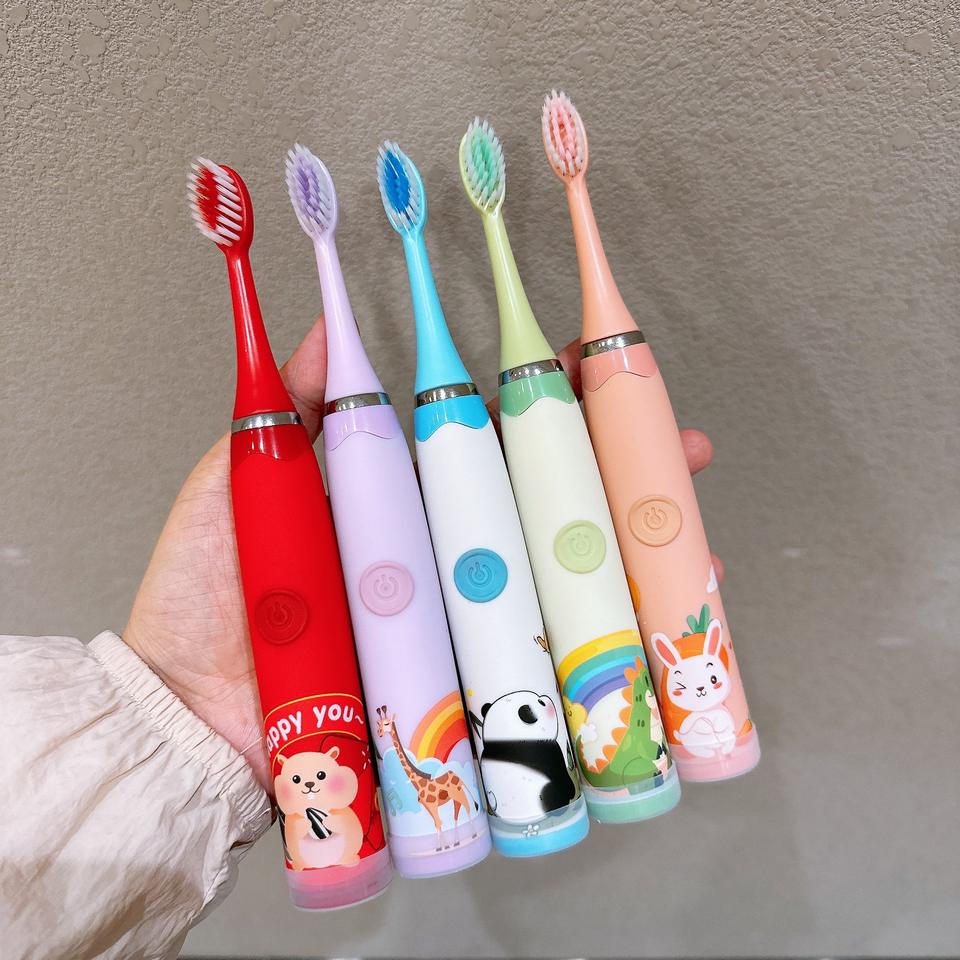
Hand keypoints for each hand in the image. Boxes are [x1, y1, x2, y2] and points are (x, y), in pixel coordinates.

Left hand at [123, 321, 720, 794]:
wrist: (189, 715)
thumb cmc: (208, 591)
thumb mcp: (244, 482)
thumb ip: (291, 409)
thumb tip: (330, 325)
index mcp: (397, 497)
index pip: (488, 441)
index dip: (542, 407)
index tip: (593, 371)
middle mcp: (437, 553)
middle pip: (540, 504)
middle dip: (618, 474)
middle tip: (682, 449)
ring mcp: (451, 616)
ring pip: (555, 575)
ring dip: (630, 554)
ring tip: (691, 532)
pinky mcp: (456, 677)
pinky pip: (538, 652)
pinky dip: (601, 636)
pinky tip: (656, 620)